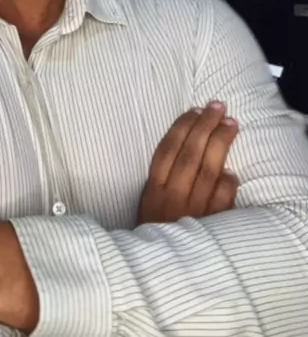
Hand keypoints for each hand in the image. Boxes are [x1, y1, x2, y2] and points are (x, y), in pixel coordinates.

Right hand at [138, 102, 238, 223]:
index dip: (182, 126)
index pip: (167, 150)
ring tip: (231, 124)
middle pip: (190, 154)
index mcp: (153, 191)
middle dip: (204, 126)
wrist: (156, 274)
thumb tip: (186, 148)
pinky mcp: (208, 228)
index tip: (195, 109)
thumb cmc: (154, 233)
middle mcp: (171, 199)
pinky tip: (231, 170)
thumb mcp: (149, 204)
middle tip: (218, 106)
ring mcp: (191, 212)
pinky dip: (226, 183)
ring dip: (220, 145)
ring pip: (208, 172)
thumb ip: (163, 180)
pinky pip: (220, 200)